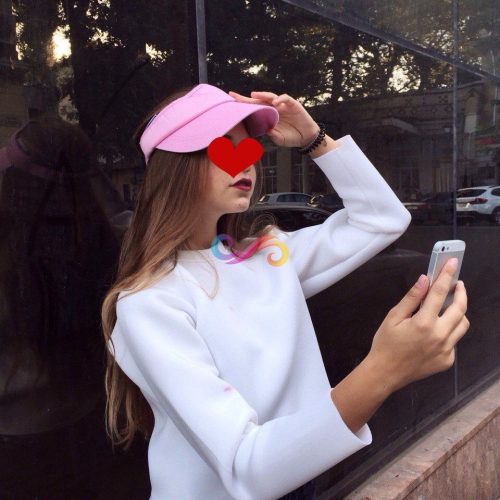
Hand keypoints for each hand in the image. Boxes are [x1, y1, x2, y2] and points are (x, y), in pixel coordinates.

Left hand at [228, 90, 318, 147]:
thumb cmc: (291, 138)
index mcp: (268, 116)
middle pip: (259, 100)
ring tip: (254, 95)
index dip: (243, 105)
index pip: (254, 108)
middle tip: (235, 96)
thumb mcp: (278, 139)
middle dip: (247, 98)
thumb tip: (265, 130)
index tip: (231, 102)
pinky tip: (275, 103)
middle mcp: (274, 108)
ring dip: (262, 95)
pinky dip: (280, 99)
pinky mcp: (293, 104)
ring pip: (270, 96)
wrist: (305, 138)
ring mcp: (283, 105)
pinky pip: (285, 98)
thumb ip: (272, 134)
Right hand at [367, 258, 469, 392]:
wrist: (386, 373)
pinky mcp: (447, 360)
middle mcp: (439, 336)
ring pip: (462, 325)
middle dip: (461, 293)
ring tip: (447, 307)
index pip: (440, 293)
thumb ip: (411, 298)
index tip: (452, 263)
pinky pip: (454, 341)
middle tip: (457, 284)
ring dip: (458, 313)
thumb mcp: (393, 317)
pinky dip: (449, 332)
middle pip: (460, 308)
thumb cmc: (386, 343)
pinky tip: (434, 332)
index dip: (446, 275)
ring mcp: (446, 350)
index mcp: (423, 323)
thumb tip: (424, 279)